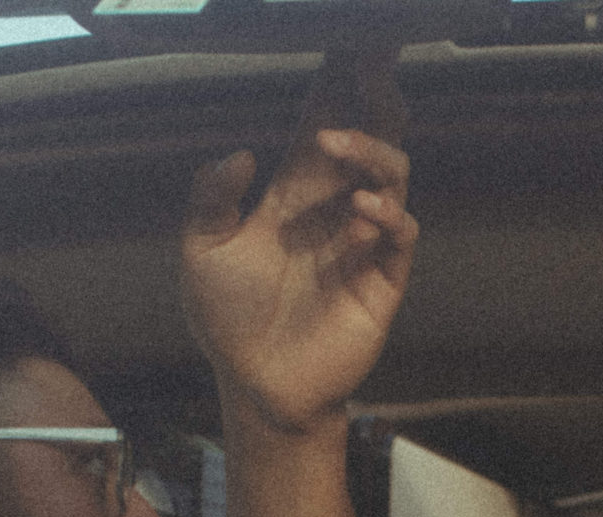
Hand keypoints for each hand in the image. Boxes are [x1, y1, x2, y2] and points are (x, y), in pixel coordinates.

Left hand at [181, 44, 418, 435]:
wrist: (257, 388)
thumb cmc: (228, 320)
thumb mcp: (201, 251)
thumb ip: (211, 197)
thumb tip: (242, 153)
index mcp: (292, 192)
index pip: (321, 122)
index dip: (336, 82)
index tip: (349, 41)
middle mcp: (334, 207)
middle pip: (367, 135)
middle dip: (373, 95)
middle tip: (372, 60)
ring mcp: (363, 242)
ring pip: (391, 175)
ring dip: (370, 151)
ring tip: (337, 146)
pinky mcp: (382, 281)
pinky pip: (401, 235)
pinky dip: (387, 214)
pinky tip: (361, 210)